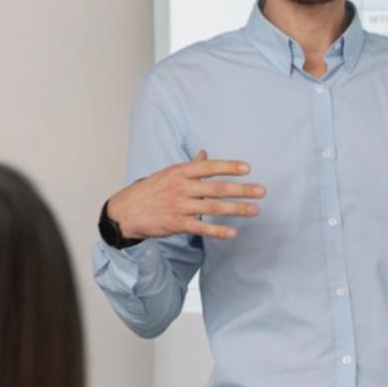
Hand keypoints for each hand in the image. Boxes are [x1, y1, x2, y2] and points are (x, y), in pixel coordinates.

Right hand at [106, 150, 264, 240]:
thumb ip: (191, 166)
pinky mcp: (177, 224)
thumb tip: (205, 153)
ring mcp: (179, 206)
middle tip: (261, 191)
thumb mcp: (169, 173)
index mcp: (180, 172)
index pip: (208, 167)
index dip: (228, 166)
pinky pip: (201, 228)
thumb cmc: (151, 190)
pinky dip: (218, 231)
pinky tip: (233, 232)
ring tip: (255, 210)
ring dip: (236, 209)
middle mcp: (181, 187)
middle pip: (216, 188)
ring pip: (213, 208)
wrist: (125, 211)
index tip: (247, 168)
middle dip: (241, 189)